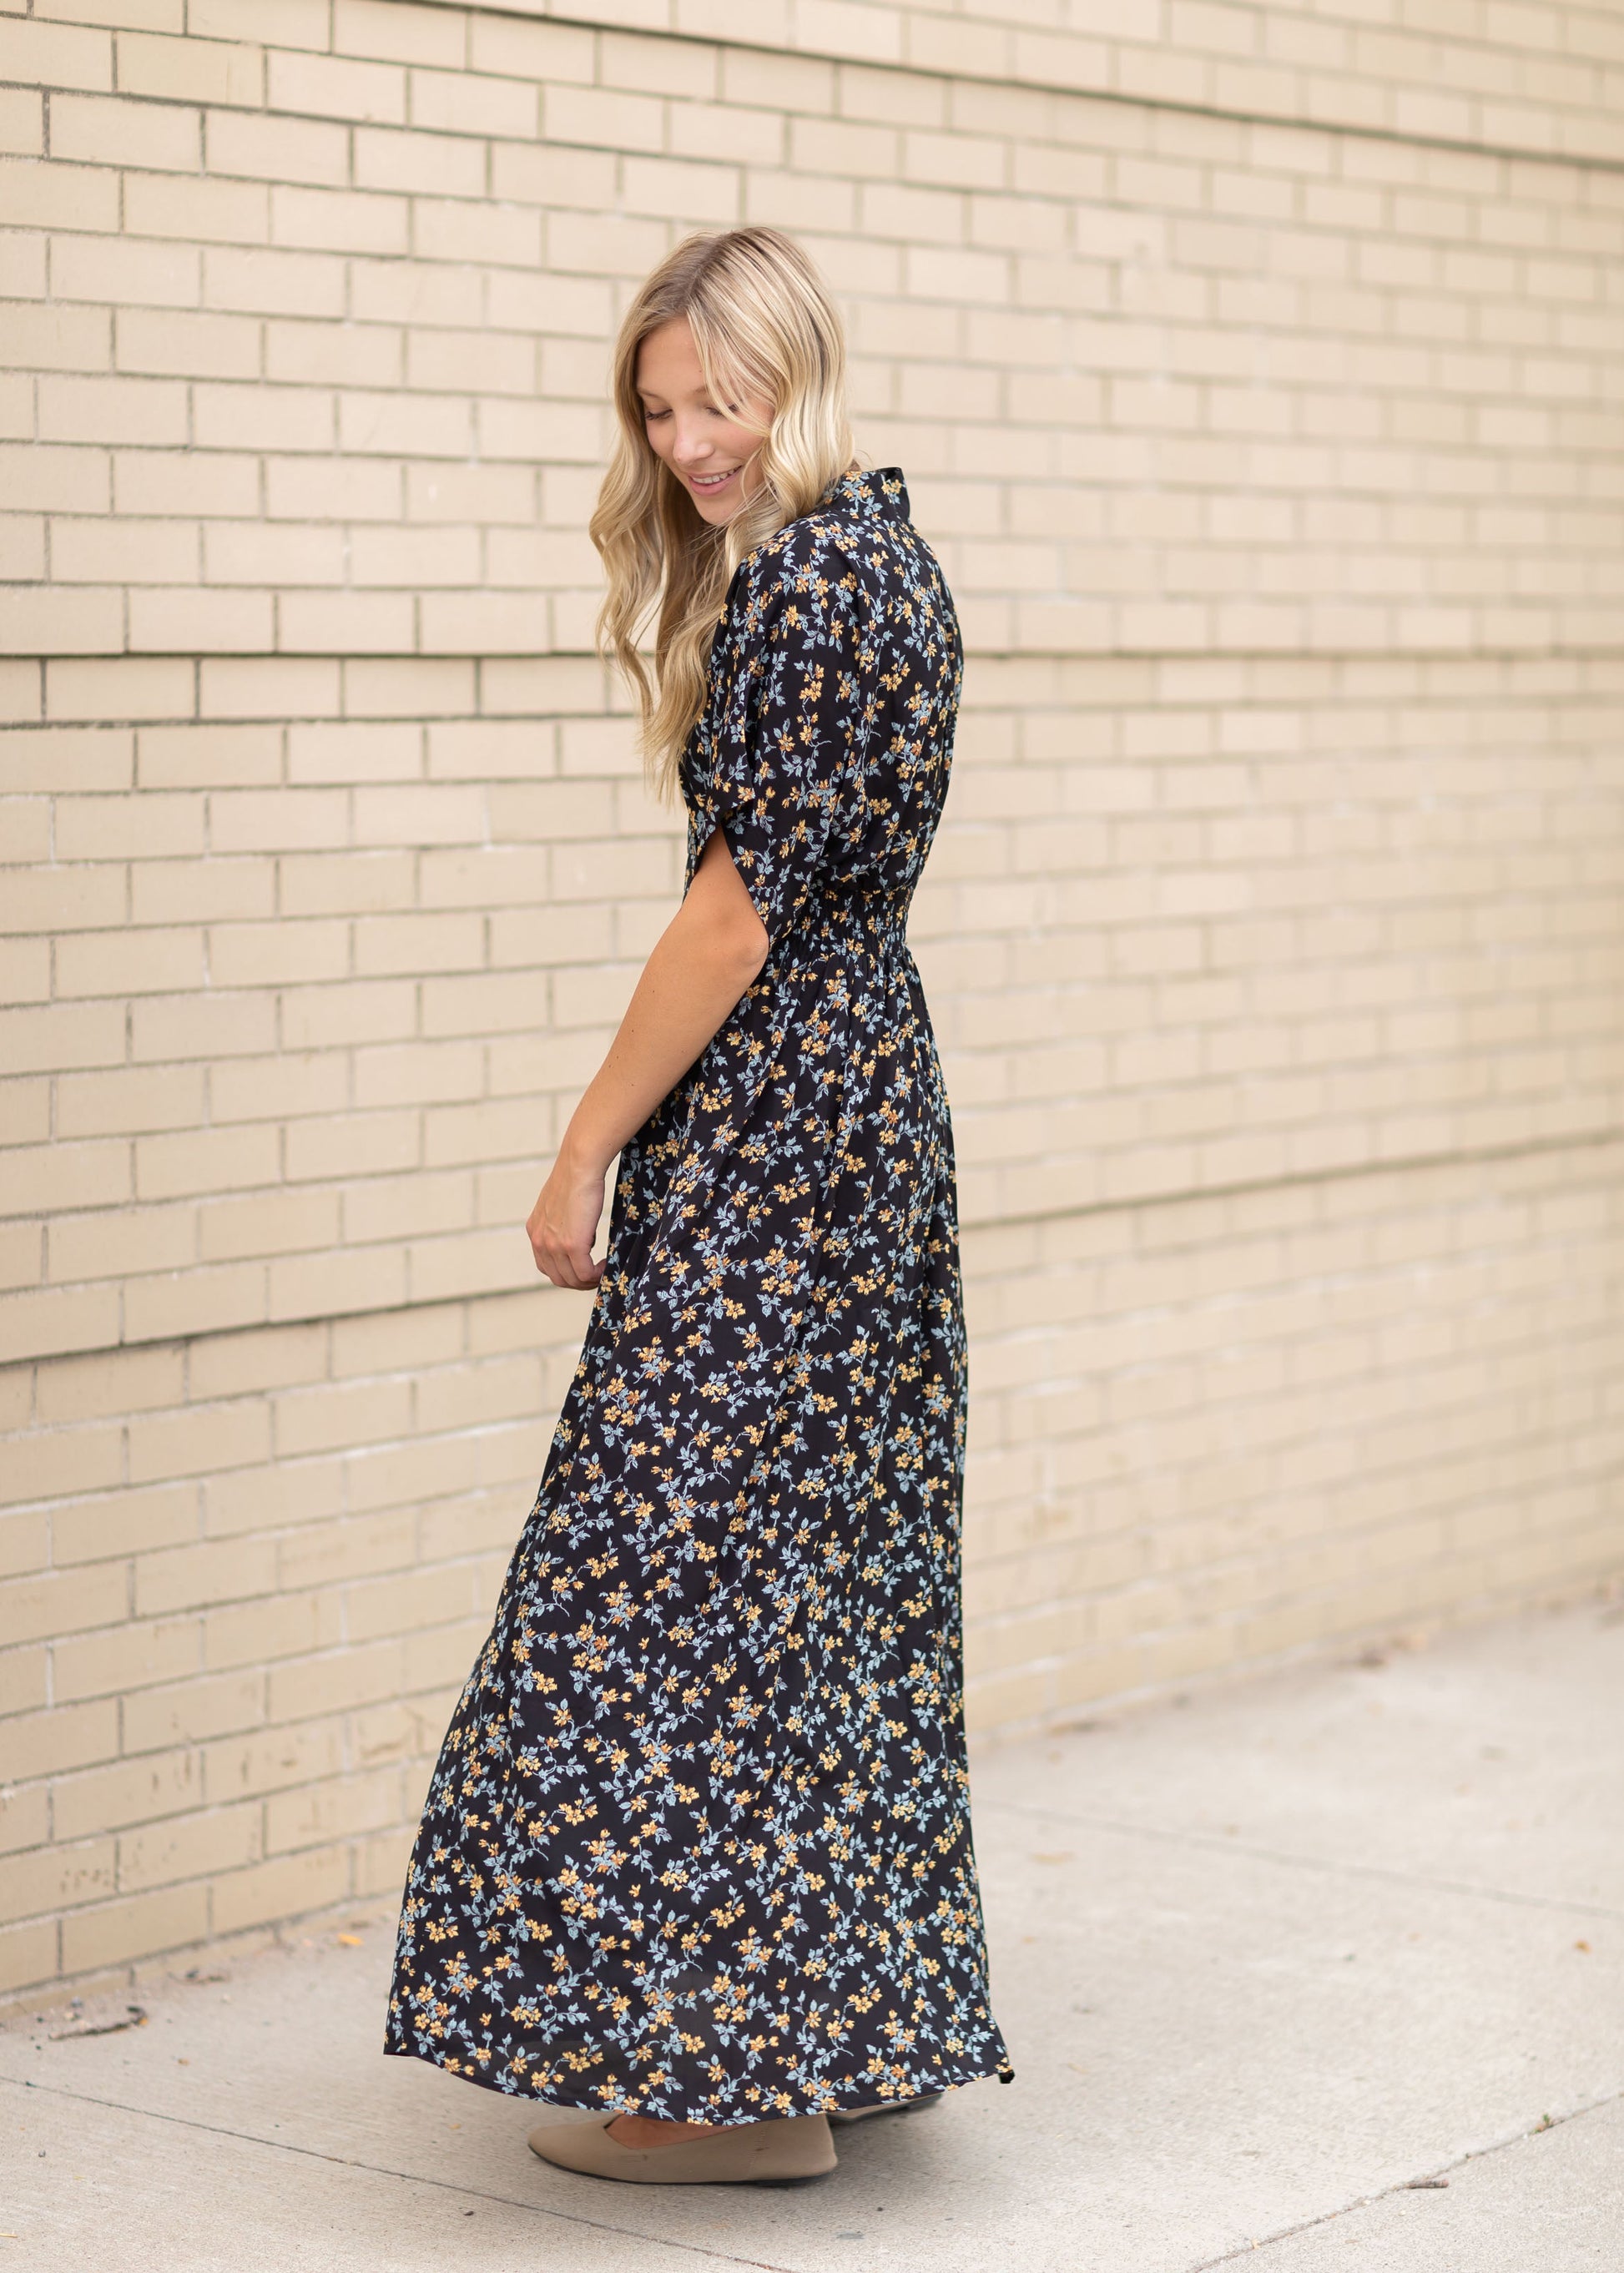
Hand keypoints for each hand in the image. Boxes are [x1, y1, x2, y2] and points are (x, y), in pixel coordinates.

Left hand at [526, 1150, 607, 1289]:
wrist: (579, 1166)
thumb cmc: (576, 1179)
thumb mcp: (560, 1205)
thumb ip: (563, 1224)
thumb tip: (581, 1237)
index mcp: (535, 1232)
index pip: (547, 1267)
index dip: (567, 1273)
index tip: (585, 1268)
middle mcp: (540, 1241)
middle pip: (558, 1278)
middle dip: (579, 1282)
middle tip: (597, 1274)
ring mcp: (554, 1245)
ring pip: (572, 1280)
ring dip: (589, 1281)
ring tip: (604, 1270)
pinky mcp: (571, 1245)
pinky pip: (584, 1273)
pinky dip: (597, 1275)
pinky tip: (606, 1265)